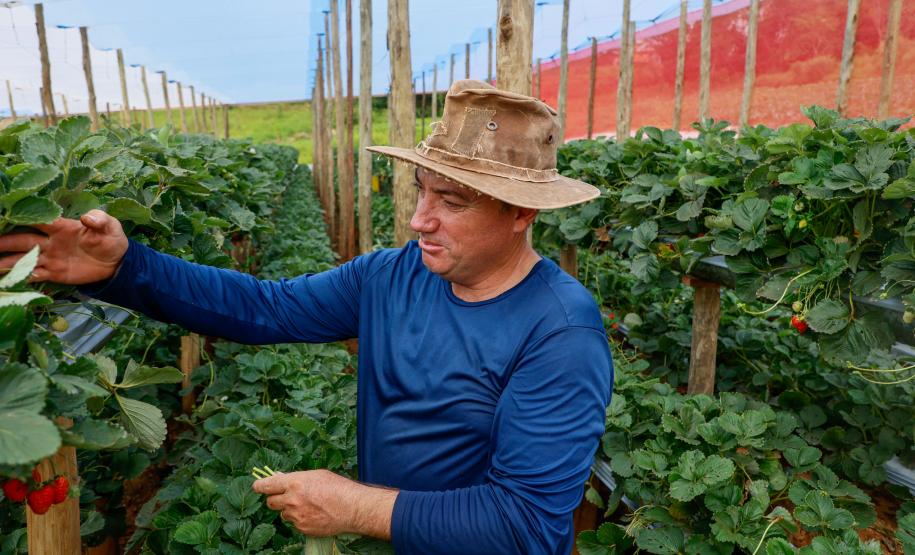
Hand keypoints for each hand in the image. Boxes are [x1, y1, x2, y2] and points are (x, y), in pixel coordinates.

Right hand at [0, 210, 127, 283]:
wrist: (116, 263)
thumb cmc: (111, 239)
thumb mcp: (110, 227)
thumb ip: (99, 220)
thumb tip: (88, 218)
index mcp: (61, 226)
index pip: (38, 220)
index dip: (21, 217)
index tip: (4, 216)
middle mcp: (50, 241)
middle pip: (22, 240)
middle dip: (4, 241)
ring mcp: (50, 258)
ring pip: (23, 259)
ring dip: (6, 262)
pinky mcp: (54, 273)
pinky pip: (33, 275)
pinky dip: (20, 278)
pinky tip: (7, 280)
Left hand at [252, 469, 396, 539]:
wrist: (352, 508)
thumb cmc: (338, 488)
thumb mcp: (317, 475)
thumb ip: (297, 478)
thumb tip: (283, 480)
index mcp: (294, 483)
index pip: (267, 485)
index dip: (260, 486)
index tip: (257, 486)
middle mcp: (292, 500)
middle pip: (271, 502)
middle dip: (275, 499)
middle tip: (285, 497)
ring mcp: (296, 516)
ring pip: (284, 514)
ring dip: (290, 510)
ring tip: (309, 506)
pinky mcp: (302, 528)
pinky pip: (295, 523)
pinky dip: (301, 520)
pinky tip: (314, 514)